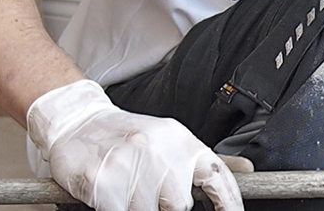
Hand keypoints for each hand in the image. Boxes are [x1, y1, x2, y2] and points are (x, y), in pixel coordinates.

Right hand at [27, 79, 243, 210]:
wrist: (76, 122)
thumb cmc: (126, 135)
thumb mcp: (170, 140)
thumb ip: (203, 162)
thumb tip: (248, 170)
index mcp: (179, 140)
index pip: (217, 177)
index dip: (229, 203)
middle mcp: (157, 151)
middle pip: (180, 205)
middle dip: (164, 206)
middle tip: (147, 193)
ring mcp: (128, 167)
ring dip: (136, 207)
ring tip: (126, 189)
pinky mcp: (102, 184)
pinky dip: (117, 210)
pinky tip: (111, 198)